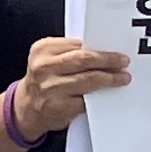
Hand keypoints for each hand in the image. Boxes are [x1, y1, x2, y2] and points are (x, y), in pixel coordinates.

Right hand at [11, 38, 128, 133]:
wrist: (27, 107)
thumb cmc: (43, 80)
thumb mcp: (48, 59)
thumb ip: (69, 52)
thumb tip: (102, 50)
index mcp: (43, 50)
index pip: (77, 44)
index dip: (99, 47)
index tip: (115, 50)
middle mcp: (44, 67)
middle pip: (84, 60)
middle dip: (108, 61)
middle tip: (123, 62)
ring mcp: (51, 88)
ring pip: (88, 80)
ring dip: (110, 79)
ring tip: (122, 78)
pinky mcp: (60, 107)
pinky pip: (86, 100)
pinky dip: (101, 96)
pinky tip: (109, 94)